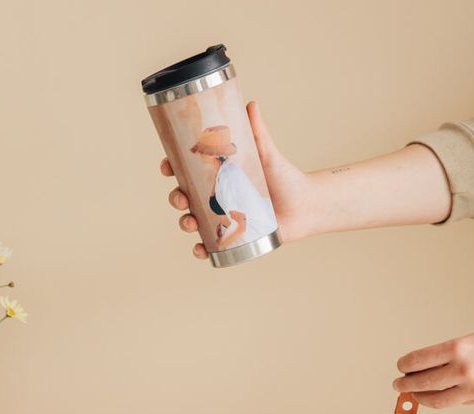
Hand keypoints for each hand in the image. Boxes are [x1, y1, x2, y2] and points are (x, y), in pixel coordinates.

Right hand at [160, 100, 314, 259]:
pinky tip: (200, 249)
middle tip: (181, 198)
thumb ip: (259, 132)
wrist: (306, 206)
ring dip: (185, 223)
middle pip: (186, 197)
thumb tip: (251, 104)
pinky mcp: (234, 237)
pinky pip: (212, 246)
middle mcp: (218, 198)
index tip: (167, 166)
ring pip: (194, 222)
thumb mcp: (268, 155)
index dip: (172, 168)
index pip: (188, 171)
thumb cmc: (286, 178)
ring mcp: (224, 219)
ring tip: (191, 223)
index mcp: (219, 176)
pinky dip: (202, 250)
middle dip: (176, 198)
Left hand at [393, 319, 473, 408]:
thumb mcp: (471, 339)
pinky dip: (442, 399)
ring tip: (413, 393)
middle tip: (398, 384)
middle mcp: (463, 369)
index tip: (400, 366)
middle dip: (405, 384)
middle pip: (422, 382)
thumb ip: (449, 356)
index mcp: (458, 348)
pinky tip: (437, 394)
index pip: (418, 361)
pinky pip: (455, 402)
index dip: (404, 365)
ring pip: (436, 399)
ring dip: (420, 397)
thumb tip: (426, 370)